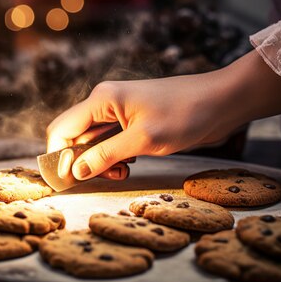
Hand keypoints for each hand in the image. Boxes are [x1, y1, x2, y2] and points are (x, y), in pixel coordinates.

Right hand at [46, 51, 280, 180]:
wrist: (222, 101)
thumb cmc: (185, 114)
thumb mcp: (144, 140)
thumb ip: (106, 155)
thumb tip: (76, 171)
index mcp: (101, 100)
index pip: (62, 129)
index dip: (58, 156)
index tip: (66, 181)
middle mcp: (104, 104)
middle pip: (74, 137)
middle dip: (81, 161)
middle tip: (103, 177)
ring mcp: (118, 113)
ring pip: (92, 142)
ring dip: (99, 162)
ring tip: (121, 173)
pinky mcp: (132, 122)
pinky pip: (110, 142)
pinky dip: (113, 157)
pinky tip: (129, 165)